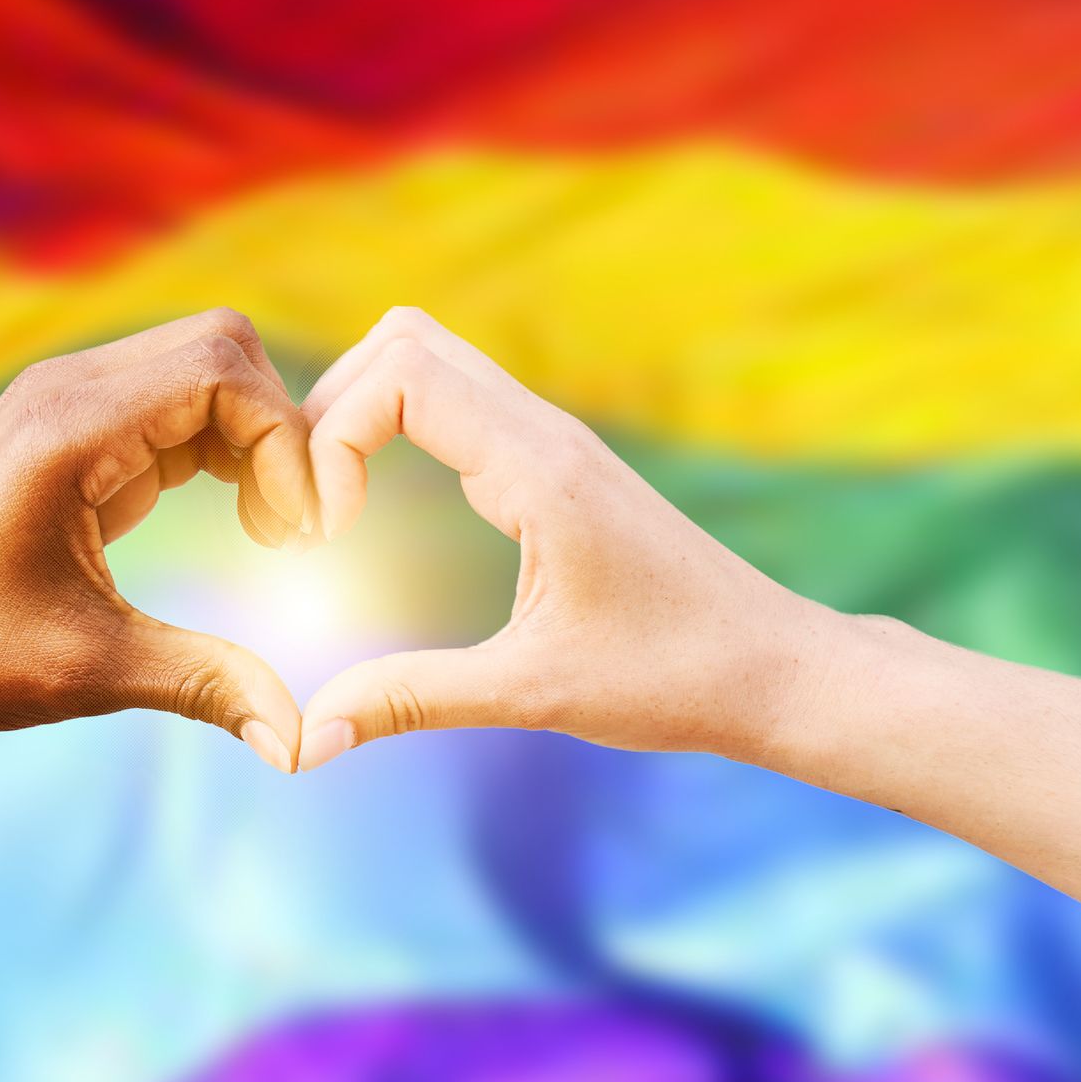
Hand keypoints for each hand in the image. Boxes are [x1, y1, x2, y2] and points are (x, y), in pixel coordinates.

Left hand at [0, 308, 311, 769]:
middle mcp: (66, 390)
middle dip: (278, 429)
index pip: (222, 371)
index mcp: (69, 428)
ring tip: (267, 529)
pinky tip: (233, 516)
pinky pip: (171, 401)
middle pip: (222, 347)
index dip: (285, 443)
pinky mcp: (68, 428)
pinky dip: (219, 446)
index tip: (299, 534)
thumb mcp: (89, 671)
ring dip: (251, 437)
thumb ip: (205, 684)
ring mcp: (64, 401)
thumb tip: (300, 742)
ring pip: (201, 366)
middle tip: (291, 527)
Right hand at [295, 307, 831, 770]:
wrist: (772, 668)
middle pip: (402, 340)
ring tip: (332, 507)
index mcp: (538, 468)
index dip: (333, 437)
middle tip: (308, 508)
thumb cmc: (672, 678)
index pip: (399, 374)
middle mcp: (545, 433)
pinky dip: (397, 428)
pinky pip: (457, 400)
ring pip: (428, 359)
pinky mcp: (557, 464)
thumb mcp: (531, 694)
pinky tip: (381, 508)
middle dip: (329, 407)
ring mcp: (553, 440)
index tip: (325, 533)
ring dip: (361, 412)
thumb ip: (412, 701)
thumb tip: (309, 741)